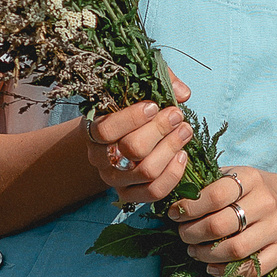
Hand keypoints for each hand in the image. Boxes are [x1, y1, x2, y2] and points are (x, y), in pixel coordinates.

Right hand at [83, 78, 193, 207]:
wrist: (117, 138)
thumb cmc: (129, 109)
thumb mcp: (138, 89)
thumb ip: (160, 82)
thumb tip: (182, 93)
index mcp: (91, 129)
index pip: (105, 130)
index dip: (132, 118)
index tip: (154, 105)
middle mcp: (99, 157)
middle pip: (131, 149)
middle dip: (160, 130)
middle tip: (177, 115)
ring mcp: (113, 179)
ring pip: (146, 171)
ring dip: (171, 149)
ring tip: (185, 131)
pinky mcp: (129, 194)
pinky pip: (154, 191)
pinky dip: (173, 174)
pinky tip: (183, 155)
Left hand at [167, 168, 276, 276]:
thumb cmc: (245, 192)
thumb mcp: (228, 177)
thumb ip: (203, 184)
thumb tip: (169, 194)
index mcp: (250, 178)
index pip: (215, 196)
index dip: (189, 208)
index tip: (174, 215)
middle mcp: (267, 201)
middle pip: (221, 225)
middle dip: (193, 234)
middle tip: (182, 236)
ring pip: (236, 249)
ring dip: (206, 255)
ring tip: (193, 252)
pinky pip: (255, 268)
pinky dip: (228, 271)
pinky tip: (212, 267)